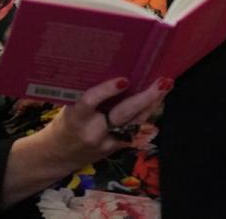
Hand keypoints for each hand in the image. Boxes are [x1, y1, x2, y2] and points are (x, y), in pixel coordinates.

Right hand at [41, 76, 172, 168]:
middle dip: (144, 98)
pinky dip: (147, 113)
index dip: (107, 91)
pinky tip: (158, 100)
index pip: (91, 102)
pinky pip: (136, 129)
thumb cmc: (65, 123)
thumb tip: (112, 70)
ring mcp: (108, 142)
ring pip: (135, 122)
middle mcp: (94, 132)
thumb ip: (88, 96)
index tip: (123, 80)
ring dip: (152, 104)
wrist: (59, 156)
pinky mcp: (117, 147)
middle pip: (123, 115)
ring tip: (165, 86)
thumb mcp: (69, 107)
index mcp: (76, 118)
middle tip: (161, 82)